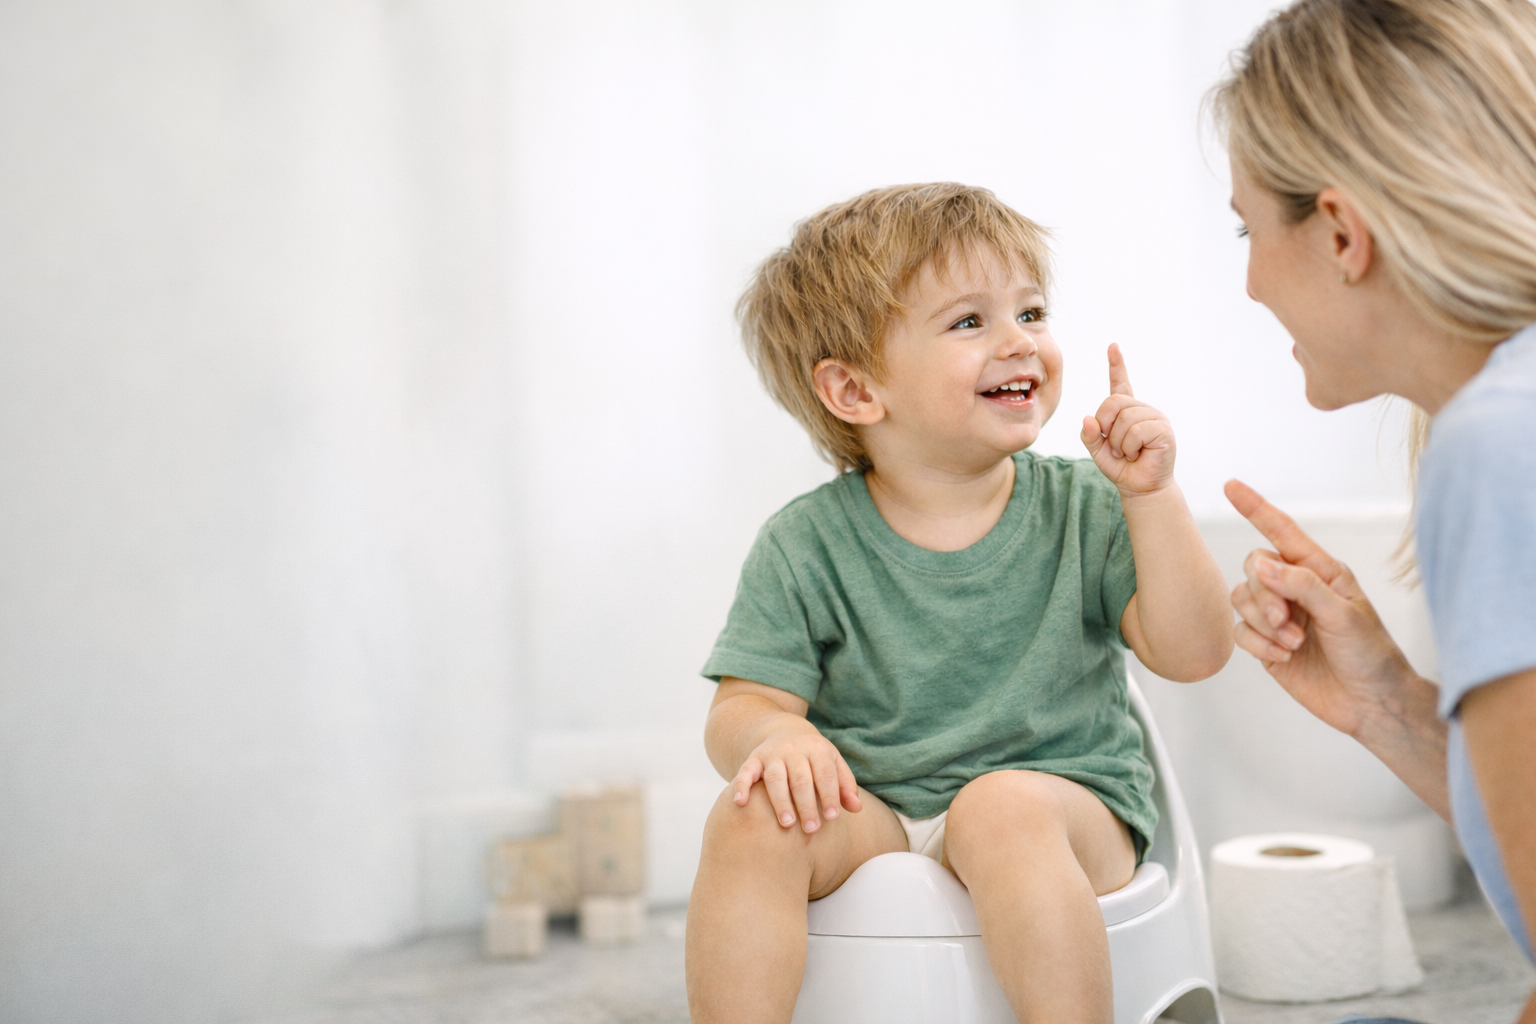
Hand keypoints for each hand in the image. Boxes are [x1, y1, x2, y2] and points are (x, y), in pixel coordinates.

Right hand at [731, 724, 860, 833]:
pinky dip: (741, 786)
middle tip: (812, 829)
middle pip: (801, 779)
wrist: (785, 731)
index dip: (829, 795)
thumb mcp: (832, 764)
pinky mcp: (753, 759)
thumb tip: (857, 809)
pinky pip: (745, 771)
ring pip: (775, 778)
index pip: (825, 773)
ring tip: (787, 824)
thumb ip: (845, 786)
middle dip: (806, 805)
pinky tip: (740, 803)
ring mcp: (772, 754)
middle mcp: (794, 749)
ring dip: (781, 801)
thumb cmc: (814, 758)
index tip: (832, 817)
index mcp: (817, 749)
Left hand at [1080, 344, 1175, 495]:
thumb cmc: (1121, 468)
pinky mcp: (1164, 430)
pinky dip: (1130, 447)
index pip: (1120, 384)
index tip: (1113, 346)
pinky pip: (1136, 430)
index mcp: (1126, 411)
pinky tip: (1138, 454)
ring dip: (1119, 442)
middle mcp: (1142, 410)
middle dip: (1106, 427)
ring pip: (1124, 418)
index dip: (1117, 365)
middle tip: (1115, 447)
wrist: (1141, 488)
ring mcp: (1155, 418)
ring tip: (1128, 453)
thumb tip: (1088, 418)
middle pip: (1113, 402)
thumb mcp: (1097, 451)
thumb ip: (1090, 435)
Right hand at [1225, 479, 1418, 737]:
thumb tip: (1261, 565)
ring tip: (1292, 643)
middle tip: (1286, 621)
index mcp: (1320, 571)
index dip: (1255, 508)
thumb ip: (1302, 586)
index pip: (1282, 531)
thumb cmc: (1371, 654)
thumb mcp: (1344, 614)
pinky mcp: (1266, 645)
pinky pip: (1240, 632)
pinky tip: (1283, 657)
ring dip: (1262, 622)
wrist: (1372, 705)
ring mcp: (1279, 617)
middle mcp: (1296, 588)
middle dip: (1264, 594)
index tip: (1230, 485)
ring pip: (1242, 599)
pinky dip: (1257, 644)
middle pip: (1253, 568)